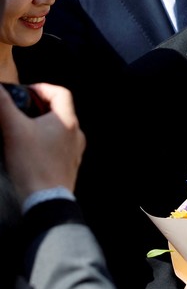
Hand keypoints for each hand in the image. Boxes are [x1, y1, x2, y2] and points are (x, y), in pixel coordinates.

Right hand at [0, 83, 84, 200]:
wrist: (46, 199)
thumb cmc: (33, 164)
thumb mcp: (14, 130)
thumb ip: (4, 106)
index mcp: (68, 121)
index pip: (60, 93)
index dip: (41, 88)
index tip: (24, 92)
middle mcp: (76, 135)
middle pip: (60, 111)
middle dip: (38, 108)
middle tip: (19, 112)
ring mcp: (75, 151)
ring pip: (59, 131)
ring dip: (41, 126)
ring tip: (21, 131)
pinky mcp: (69, 166)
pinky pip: (58, 148)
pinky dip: (44, 143)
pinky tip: (28, 151)